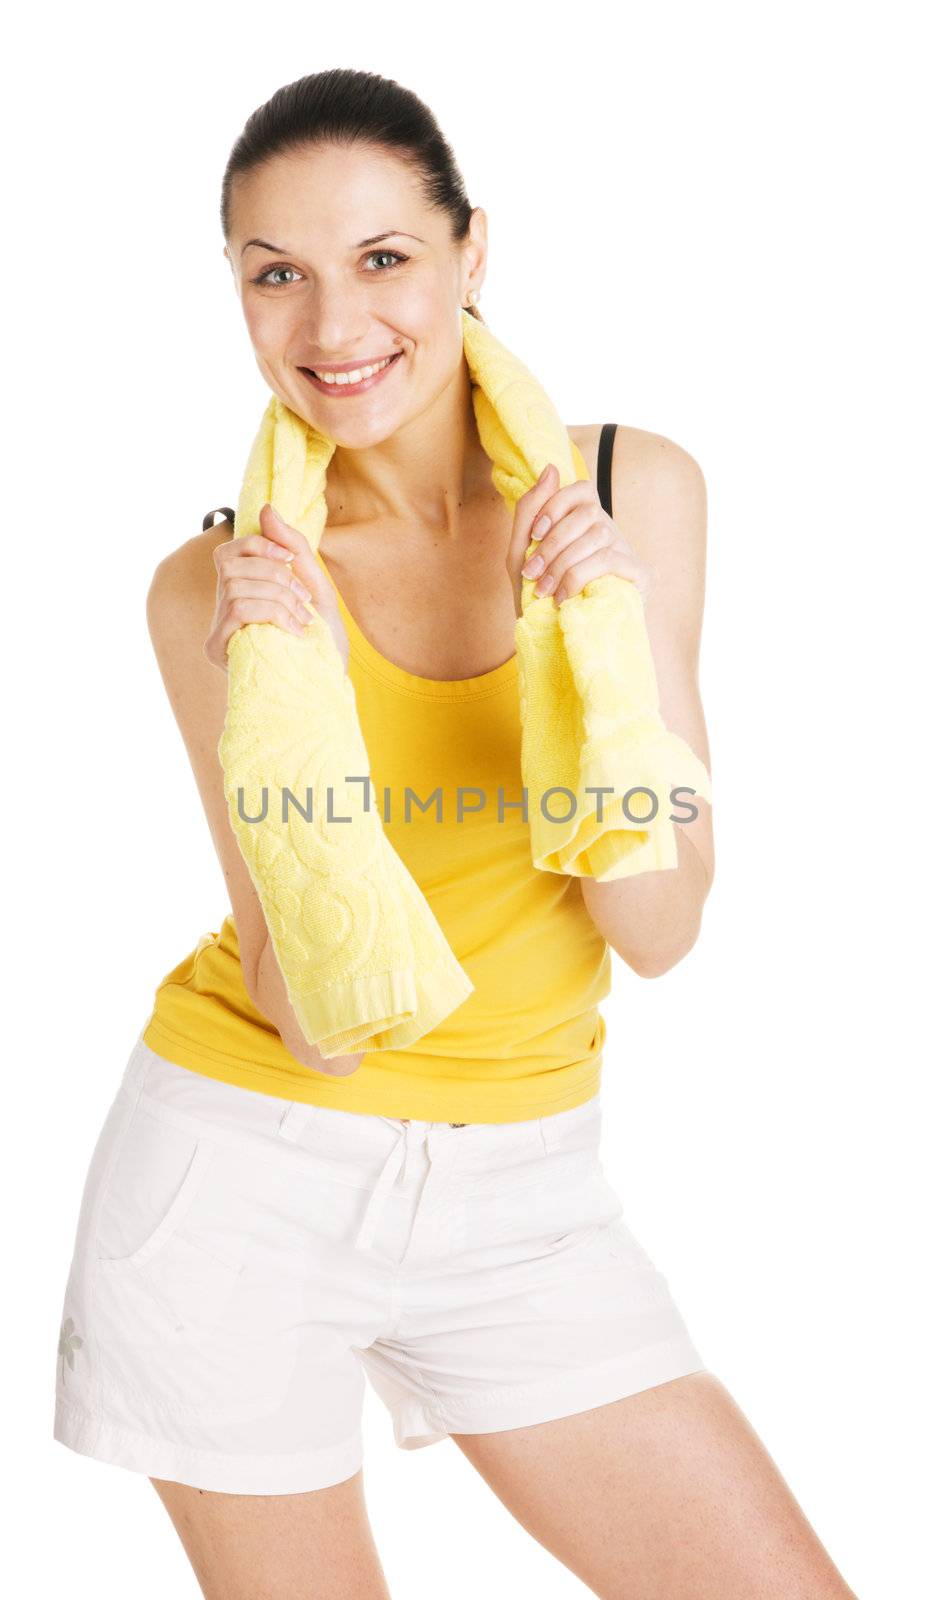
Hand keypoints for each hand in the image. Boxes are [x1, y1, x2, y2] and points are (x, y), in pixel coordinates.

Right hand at [205, 503, 349, 672]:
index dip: (257, 546)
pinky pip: (238, 609)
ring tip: (302, 620)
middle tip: (303, 598)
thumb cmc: (322, 639)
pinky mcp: (217, 648)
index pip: (228, 552)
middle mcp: (223, 608)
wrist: (329, 685)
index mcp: (241, 592)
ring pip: (236, 586)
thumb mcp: (314, 585)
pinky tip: (293, 632)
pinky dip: (272, 612)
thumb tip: (266, 508)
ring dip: (278, 597)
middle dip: (275, 575)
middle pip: (230, 565)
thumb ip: (292, 547)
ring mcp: (217, 630)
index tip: (291, 560)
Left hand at [507, 463, 654, 614]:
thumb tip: (551, 467)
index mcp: (585, 521)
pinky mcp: (639, 575)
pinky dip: (579, 576)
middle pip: (588, 513)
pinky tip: (563, 597)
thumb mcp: (521, 551)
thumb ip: (529, 510)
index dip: (556, 505)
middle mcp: (609, 530)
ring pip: (598, 535)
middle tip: (533, 572)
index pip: (581, 490)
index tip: (534, 535)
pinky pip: (610, 559)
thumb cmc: (539, 593)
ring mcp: (626, 551)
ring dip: (563, 563)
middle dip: (553, 543)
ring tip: (544, 590)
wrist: (554, 640)